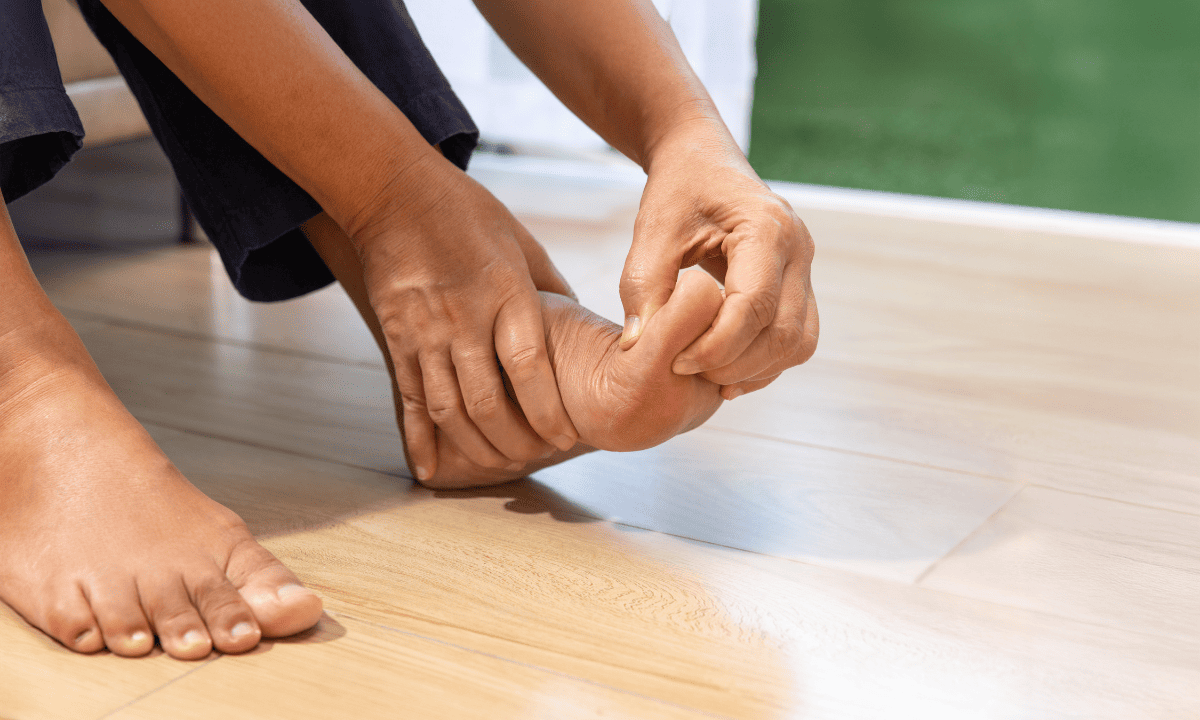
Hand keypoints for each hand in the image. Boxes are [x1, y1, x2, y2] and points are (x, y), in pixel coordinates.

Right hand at [347, 150, 578, 480]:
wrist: (394, 193)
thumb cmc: (468, 214)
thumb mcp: (523, 243)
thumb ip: (550, 291)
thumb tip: (583, 327)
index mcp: (505, 293)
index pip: (529, 367)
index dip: (547, 411)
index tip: (566, 438)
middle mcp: (464, 319)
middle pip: (487, 400)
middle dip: (516, 440)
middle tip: (537, 458)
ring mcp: (425, 333)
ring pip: (449, 409)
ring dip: (476, 447)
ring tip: (500, 465)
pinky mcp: (397, 340)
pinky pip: (408, 400)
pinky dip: (420, 441)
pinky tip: (432, 472)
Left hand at [619, 120, 818, 398]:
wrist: (703, 161)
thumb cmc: (679, 189)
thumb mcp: (653, 230)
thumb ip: (643, 286)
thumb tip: (637, 344)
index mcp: (767, 229)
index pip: (753, 307)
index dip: (716, 346)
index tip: (676, 361)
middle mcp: (799, 249)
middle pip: (784, 333)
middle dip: (735, 364)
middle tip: (687, 370)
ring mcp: (805, 268)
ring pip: (798, 343)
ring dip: (755, 370)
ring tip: (705, 374)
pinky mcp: (799, 285)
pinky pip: (795, 338)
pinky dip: (764, 362)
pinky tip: (724, 368)